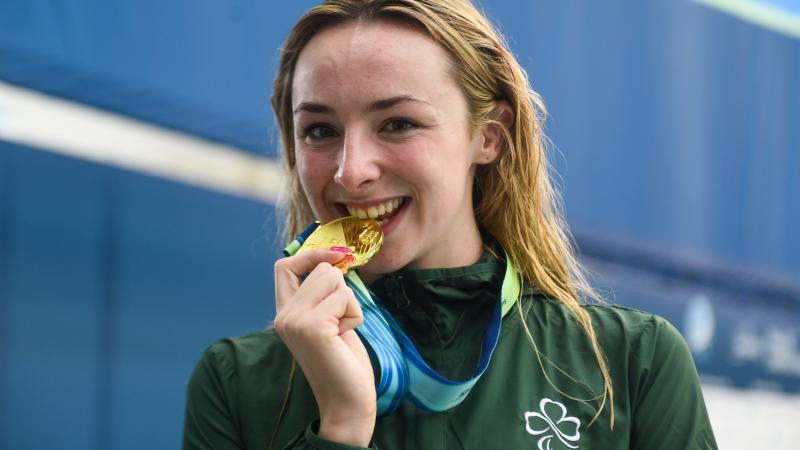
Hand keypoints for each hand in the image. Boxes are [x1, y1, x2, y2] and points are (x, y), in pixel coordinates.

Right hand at [273, 249, 375, 445]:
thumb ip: (323, 294)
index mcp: (284, 313)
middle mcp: (284, 316)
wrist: (347, 400)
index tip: (336, 257)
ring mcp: (294, 320)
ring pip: (333, 279)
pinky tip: (344, 338)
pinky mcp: (312, 326)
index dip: (311, 254)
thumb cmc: (344, 360)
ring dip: (349, 303)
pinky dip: (355, 315)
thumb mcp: (329, 319)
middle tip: (340, 323)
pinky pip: (346, 298)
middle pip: (320, 269)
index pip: (284, 266)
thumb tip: (336, 259)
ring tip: (341, 331)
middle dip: (341, 290)